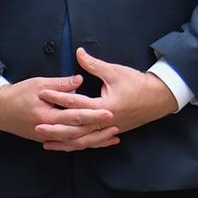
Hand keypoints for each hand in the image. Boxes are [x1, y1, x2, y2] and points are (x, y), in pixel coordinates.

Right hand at [0, 74, 116, 149]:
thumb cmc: (17, 94)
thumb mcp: (38, 84)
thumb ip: (61, 84)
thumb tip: (80, 80)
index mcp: (46, 115)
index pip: (75, 116)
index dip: (93, 115)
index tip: (110, 112)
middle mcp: (47, 130)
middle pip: (78, 133)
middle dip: (99, 131)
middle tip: (117, 126)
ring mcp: (46, 137)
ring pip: (74, 143)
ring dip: (94, 141)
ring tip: (112, 137)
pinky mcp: (45, 139)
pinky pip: (67, 145)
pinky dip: (82, 144)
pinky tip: (94, 142)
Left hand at [30, 48, 178, 149]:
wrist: (160, 98)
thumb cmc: (138, 83)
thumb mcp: (115, 71)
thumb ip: (94, 64)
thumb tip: (78, 52)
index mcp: (106, 106)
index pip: (77, 103)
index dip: (58, 97)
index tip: (42, 93)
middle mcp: (106, 122)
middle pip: (76, 128)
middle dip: (56, 128)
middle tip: (36, 126)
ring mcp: (108, 129)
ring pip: (83, 140)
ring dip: (64, 142)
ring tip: (45, 142)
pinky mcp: (111, 132)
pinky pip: (91, 142)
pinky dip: (77, 145)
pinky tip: (65, 146)